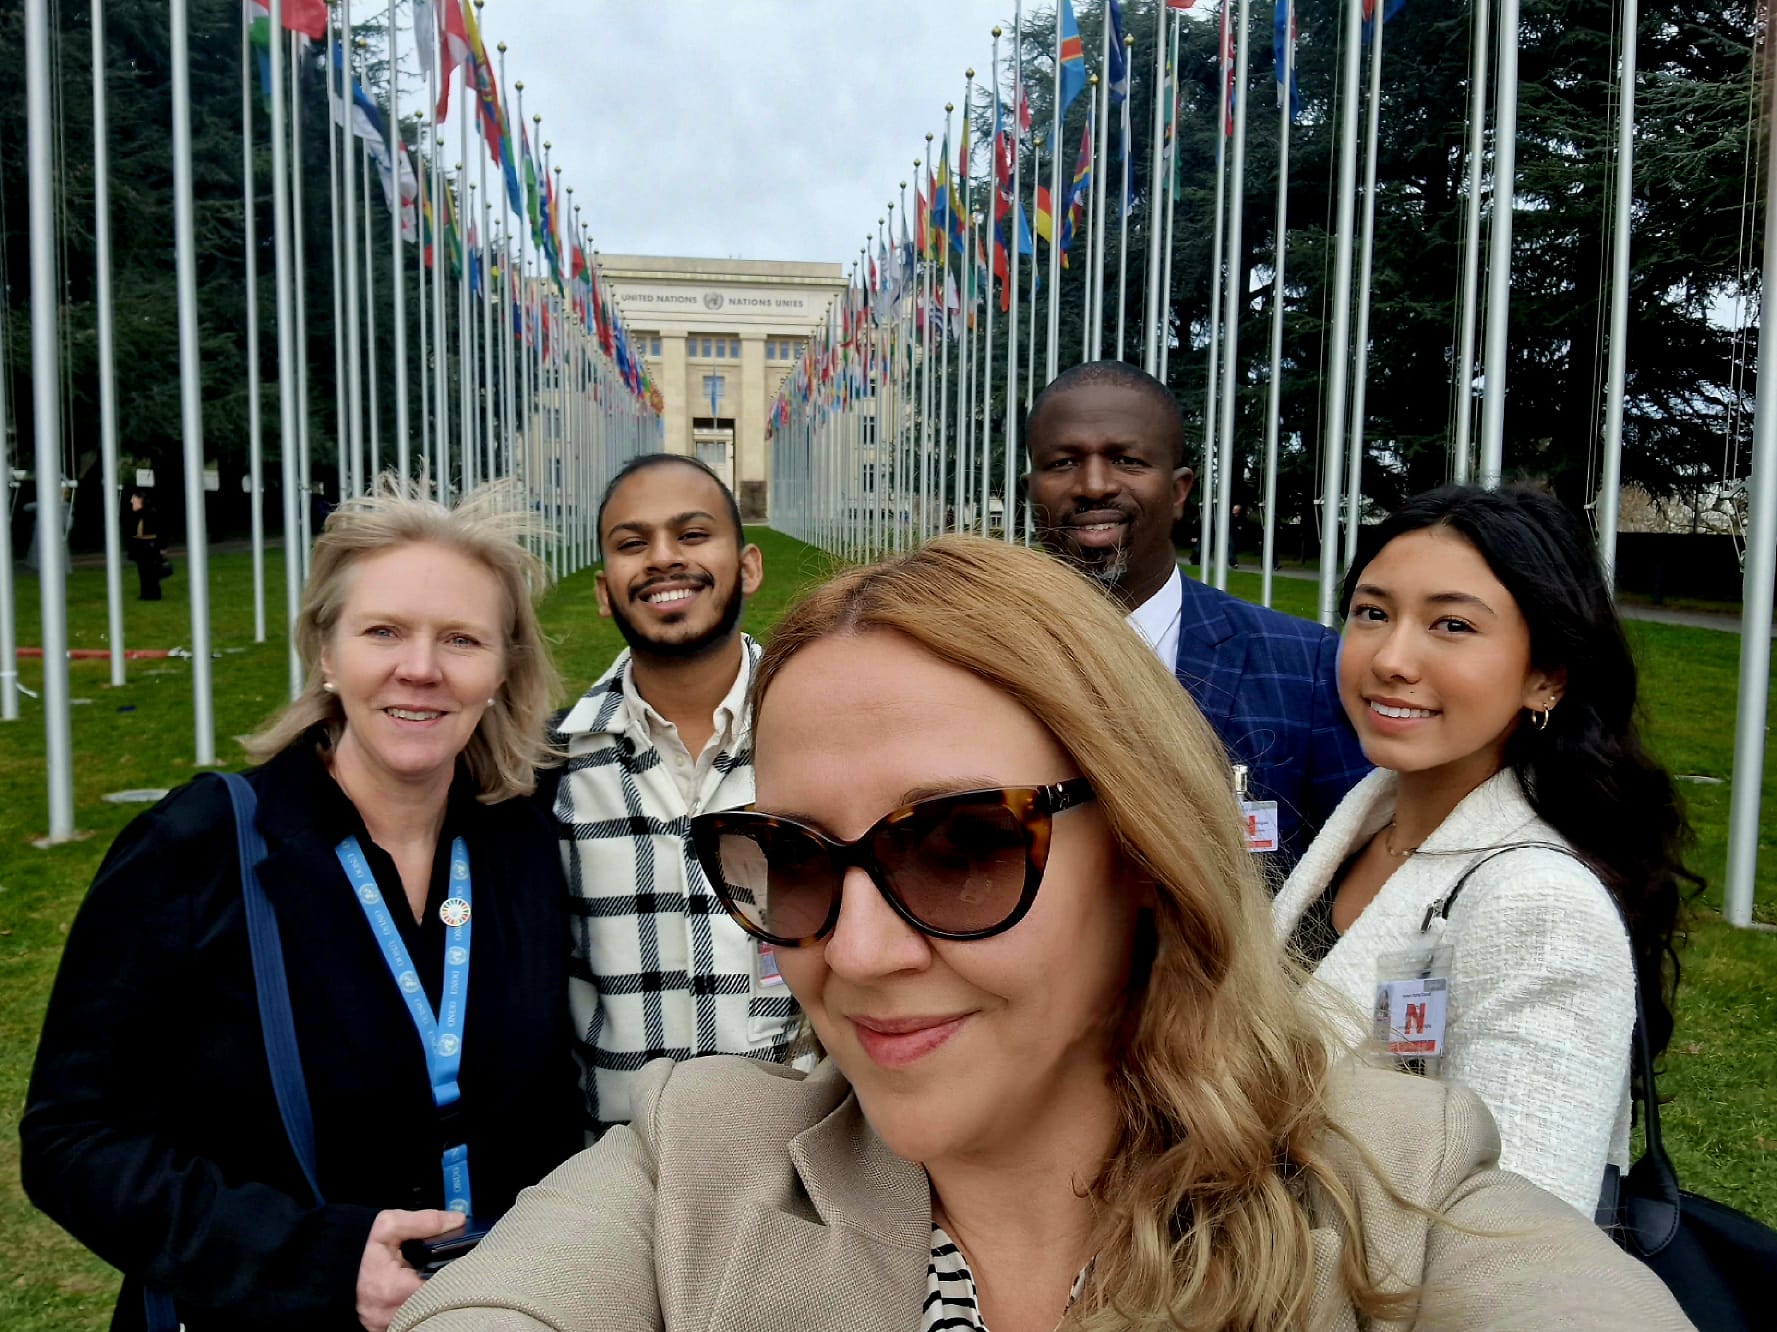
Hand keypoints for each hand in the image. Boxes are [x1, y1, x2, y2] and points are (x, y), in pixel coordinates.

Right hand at [356, 1208, 464, 1331]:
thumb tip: (458, 1220)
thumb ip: (424, 1221)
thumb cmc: (356, 1249)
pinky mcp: (382, 1330)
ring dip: (431, 1300)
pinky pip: (409, 1321)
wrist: (328, 1270)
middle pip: (434, 1306)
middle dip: (444, 1288)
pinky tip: (419, 1293)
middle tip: (447, 1271)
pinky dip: (418, 1308)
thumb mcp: (387, 1226)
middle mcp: (390, 1315)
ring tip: (432, 1281)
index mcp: (393, 1290)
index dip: (454, 1275)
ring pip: (424, 1316)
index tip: (461, 1263)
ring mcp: (385, 1326)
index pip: (441, 1289)